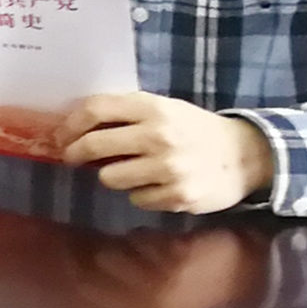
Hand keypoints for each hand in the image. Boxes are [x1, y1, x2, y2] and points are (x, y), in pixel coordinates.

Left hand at [61, 90, 275, 213]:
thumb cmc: (195, 129)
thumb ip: (127, 112)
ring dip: (112, 176)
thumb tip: (77, 124)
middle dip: (75, 154)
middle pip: (94, 145)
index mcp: (152, 108)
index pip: (95, 110)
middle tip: (73, 158)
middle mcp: (158, 136)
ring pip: (110, 178)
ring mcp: (168, 168)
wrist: (246, 156)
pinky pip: (137, 199)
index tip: (60, 136)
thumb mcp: (164, 108)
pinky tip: (156, 185)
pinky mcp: (178, 196)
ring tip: (128, 171)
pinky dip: (140, 194)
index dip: (70, 124)